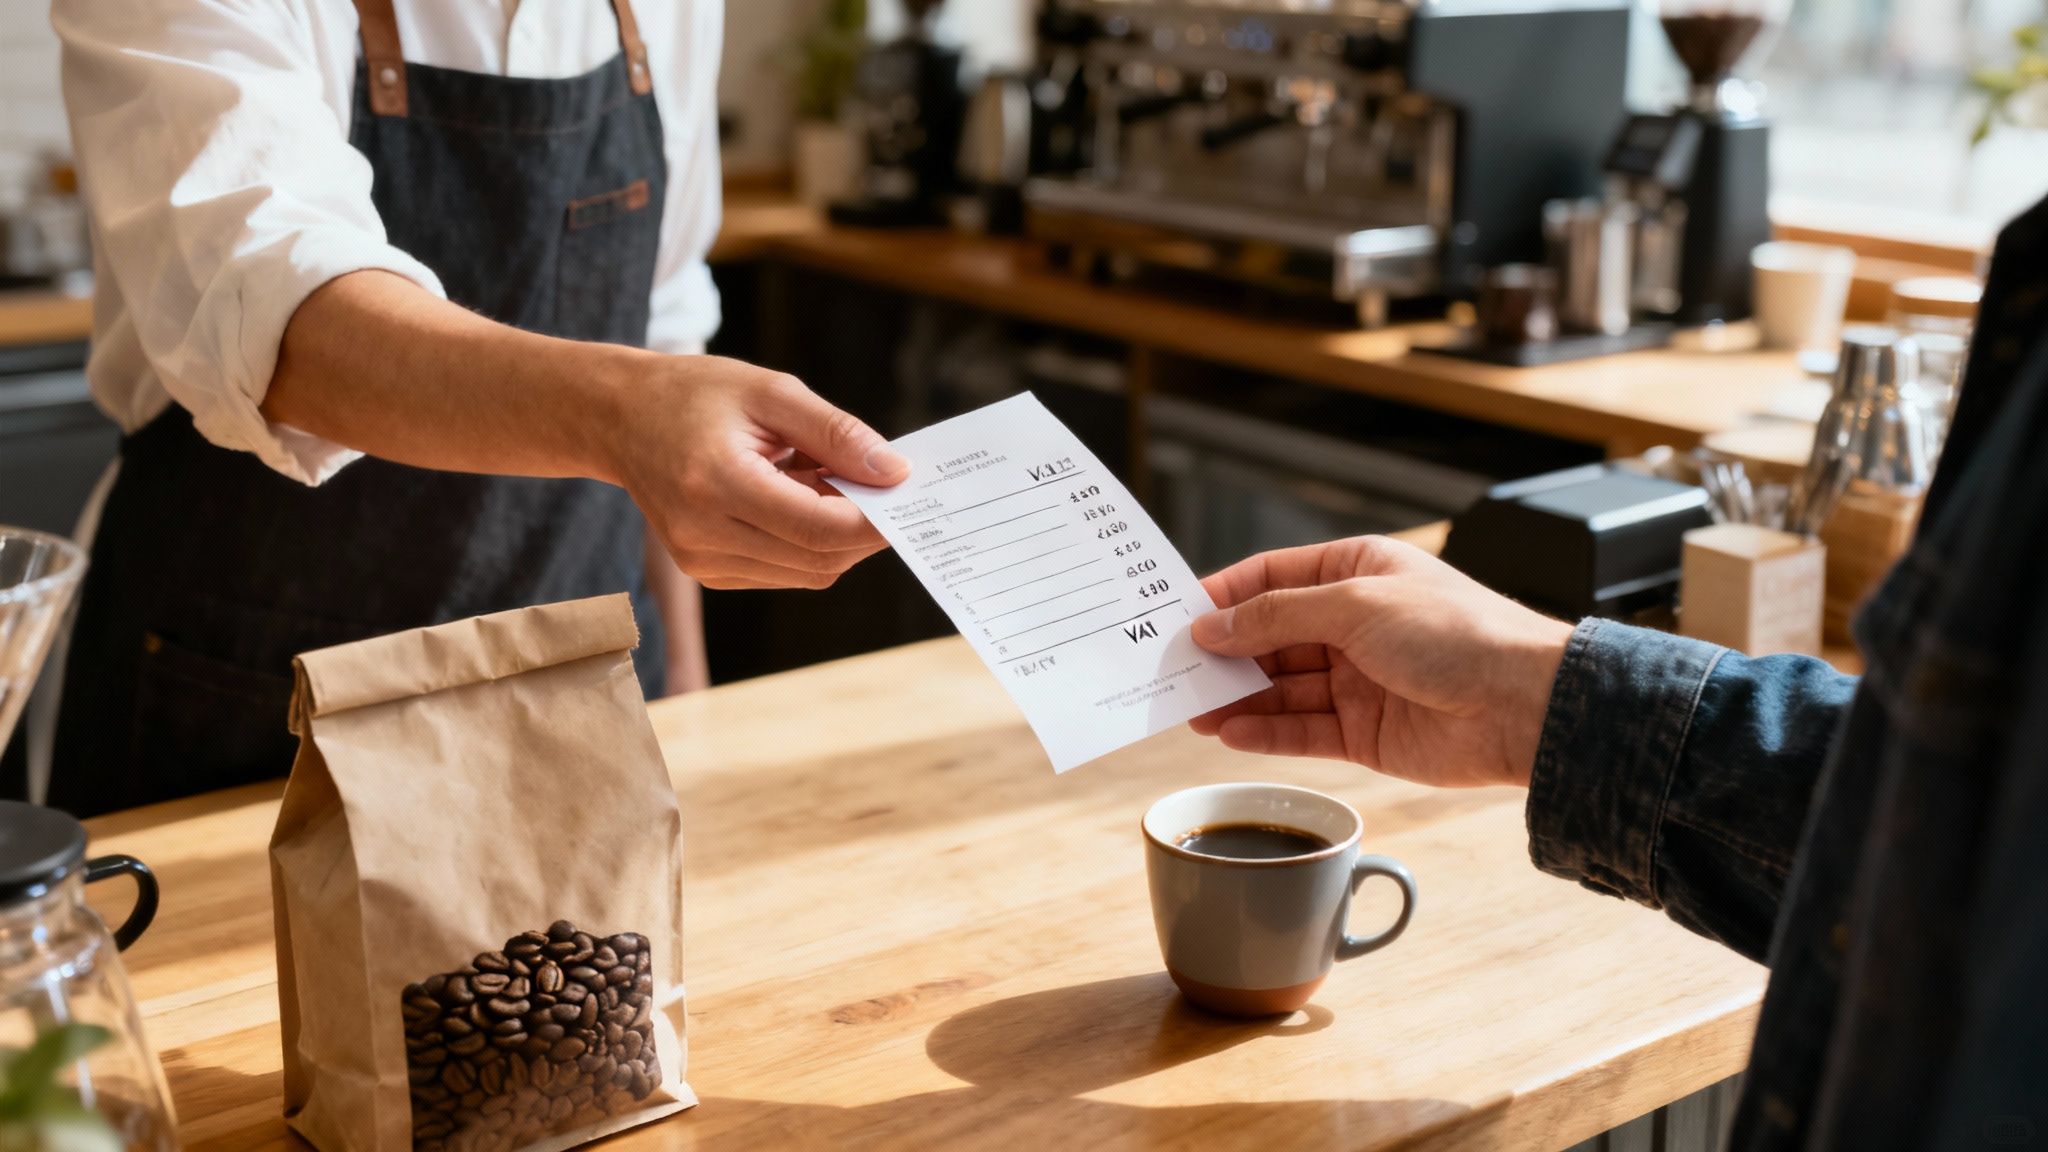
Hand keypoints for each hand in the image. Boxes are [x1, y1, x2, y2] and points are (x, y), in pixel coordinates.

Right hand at [607, 356, 909, 589]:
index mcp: (717, 484)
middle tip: (876, 483)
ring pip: (808, 572)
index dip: (873, 520)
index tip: (905, 493)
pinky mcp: (708, 572)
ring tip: (818, 479)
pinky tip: (794, 498)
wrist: (619, 418)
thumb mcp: (772, 392)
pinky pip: (785, 571)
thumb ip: (837, 433)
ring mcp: (702, 561)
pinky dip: (808, 542)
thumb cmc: (695, 395)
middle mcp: (703, 535)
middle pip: (819, 559)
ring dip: (835, 535)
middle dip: (862, 529)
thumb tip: (895, 472)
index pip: (818, 528)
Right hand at [1188, 536, 1573, 788]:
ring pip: (1280, 688)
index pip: (1272, 578)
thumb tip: (1214, 625)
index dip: (1225, 597)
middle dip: (1224, 654)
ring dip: (1236, 699)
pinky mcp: (1363, 732)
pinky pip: (1301, 730)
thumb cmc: (1459, 635)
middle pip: (1270, 637)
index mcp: (1357, 573)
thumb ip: (1277, 615)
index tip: (1179, 618)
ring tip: (1190, 711)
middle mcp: (1354, 624)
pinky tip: (1230, 733)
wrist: (1523, 706)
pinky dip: (1265, 732)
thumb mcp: (1355, 605)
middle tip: (1174, 672)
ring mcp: (1358, 680)